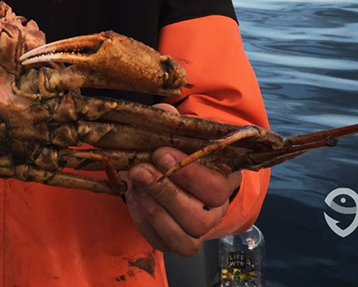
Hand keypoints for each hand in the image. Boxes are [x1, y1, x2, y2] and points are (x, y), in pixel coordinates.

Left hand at [123, 104, 241, 255]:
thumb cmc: (174, 146)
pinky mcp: (174, 242)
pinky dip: (143, 221)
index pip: (216, 187)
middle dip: (166, 193)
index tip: (160, 153)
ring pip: (184, 239)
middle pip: (200, 218)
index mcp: (224, 180)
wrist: (162, 166)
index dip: (189, 174)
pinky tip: (133, 197)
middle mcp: (215, 211)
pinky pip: (161, 243)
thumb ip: (171, 119)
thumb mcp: (175, 129)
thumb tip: (163, 113)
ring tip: (134, 183)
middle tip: (140, 170)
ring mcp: (196, 231)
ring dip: (154, 210)